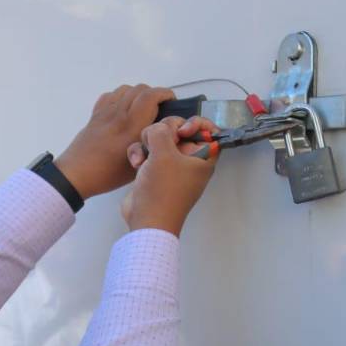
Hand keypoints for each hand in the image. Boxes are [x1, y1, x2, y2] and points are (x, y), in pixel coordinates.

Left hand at [54, 84, 174, 200]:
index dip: (165, 94)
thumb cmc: (106, 174)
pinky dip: (120, 96)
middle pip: (140, 88)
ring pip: (125, 89)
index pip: (151, 96)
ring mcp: (105, 113)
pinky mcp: (95, 116)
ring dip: (137, 93)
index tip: (171, 101)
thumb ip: (154, 149)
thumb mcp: (138, 166)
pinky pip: (109, 96)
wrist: (76, 175)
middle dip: (154, 93)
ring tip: (142, 107)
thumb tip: (172, 141)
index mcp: (132, 126)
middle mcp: (119, 114)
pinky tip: (123, 109)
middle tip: (160, 106)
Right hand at [120, 116, 219, 237]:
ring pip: (160, 140)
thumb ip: (161, 131)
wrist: (147, 221)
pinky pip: (148, 152)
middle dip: (165, 131)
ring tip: (144, 157)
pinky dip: (140, 154)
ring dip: (148, 143)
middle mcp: (188, 161)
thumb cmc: (163, 191)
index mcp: (203, 158)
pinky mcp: (153, 171)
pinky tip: (136, 164)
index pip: (210, 132)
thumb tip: (156, 130)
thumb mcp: (164, 154)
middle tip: (158, 140)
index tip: (183, 129)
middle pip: (179, 131)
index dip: (197, 124)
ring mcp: (170, 166)